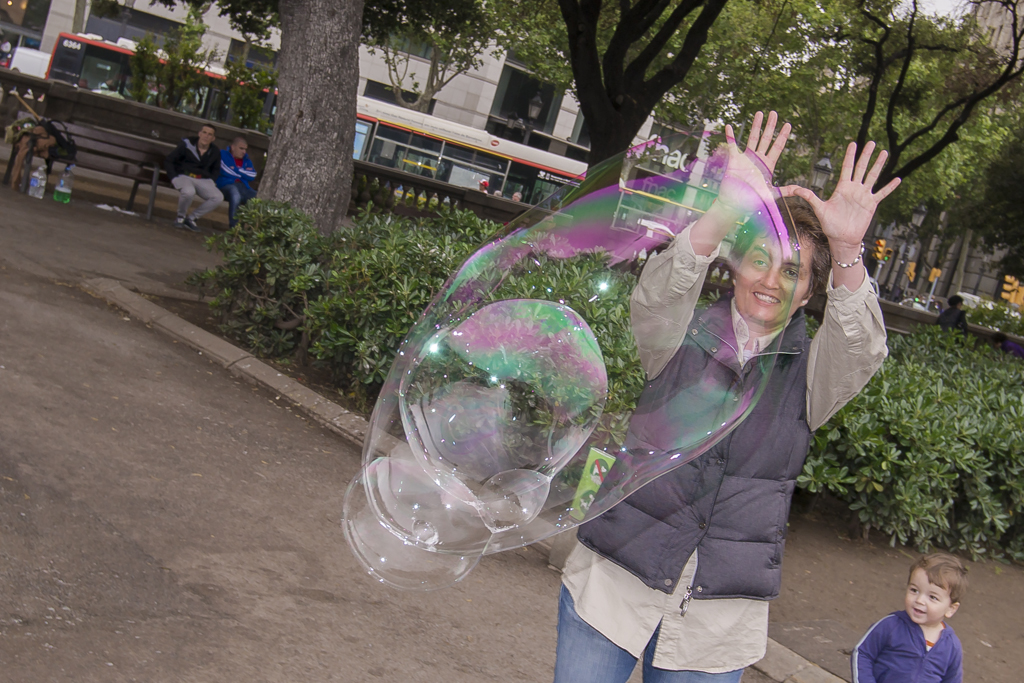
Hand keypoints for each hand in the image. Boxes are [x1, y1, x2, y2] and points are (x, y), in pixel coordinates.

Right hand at [719, 111, 791, 209]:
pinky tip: (729, 126)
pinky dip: (730, 136)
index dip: (783, 136)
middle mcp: (758, 159)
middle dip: (770, 125)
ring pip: (752, 138)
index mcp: (767, 165)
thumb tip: (800, 190)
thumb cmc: (752, 201)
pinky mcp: (734, 160)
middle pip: (766, 138)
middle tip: (774, 113)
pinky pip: (732, 145)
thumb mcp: (771, 195)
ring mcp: (746, 158)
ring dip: (755, 125)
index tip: (788, 124)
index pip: (777, 147)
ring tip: (759, 113)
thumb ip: (785, 190)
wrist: (736, 204)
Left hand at [783, 141, 900, 250]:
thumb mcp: (819, 209)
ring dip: (878, 165)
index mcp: (842, 188)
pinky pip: (882, 194)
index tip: (853, 143)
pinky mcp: (871, 205)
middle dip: (866, 155)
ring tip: (884, 153)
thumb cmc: (830, 225)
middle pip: (861, 168)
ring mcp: (863, 196)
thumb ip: (809, 197)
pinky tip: (897, 179)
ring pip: (872, 177)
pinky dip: (889, 187)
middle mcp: (854, 189)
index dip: (849, 156)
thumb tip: (793, 190)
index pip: (847, 168)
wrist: (842, 238)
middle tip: (871, 142)